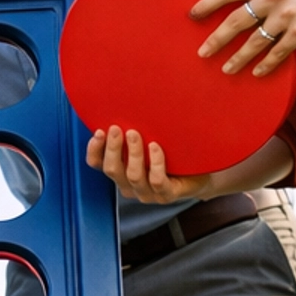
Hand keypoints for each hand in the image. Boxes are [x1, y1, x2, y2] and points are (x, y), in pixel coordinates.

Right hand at [85, 126, 215, 205]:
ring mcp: (148, 193)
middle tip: (116, 128)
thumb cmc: (171, 156)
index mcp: (120, 172)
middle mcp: (130, 185)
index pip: (97, 164)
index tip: (99, 131)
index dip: (94, 149)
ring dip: (133, 153)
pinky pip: (157, 181)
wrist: (200, 176)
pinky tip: (156, 147)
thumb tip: (127, 100)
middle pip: (112, 170)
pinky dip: (155, 163)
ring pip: (133, 176)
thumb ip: (134, 131)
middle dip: (113, 148)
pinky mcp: (167, 195)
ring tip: (135, 134)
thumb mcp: (148, 141)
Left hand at [191, 0, 295, 75]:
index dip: (206, 3)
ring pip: (254, 42)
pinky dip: (265, 64)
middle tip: (202, 52)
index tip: (192, 15)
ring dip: (237, 59)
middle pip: (235, 21)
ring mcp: (288, 15)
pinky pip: (276, 53)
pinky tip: (256, 72)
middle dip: (216, 40)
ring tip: (226, 69)